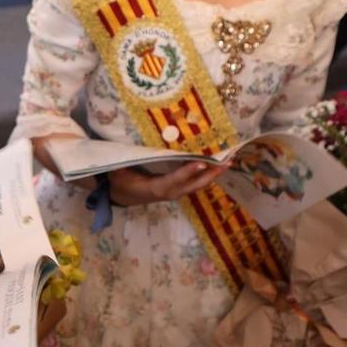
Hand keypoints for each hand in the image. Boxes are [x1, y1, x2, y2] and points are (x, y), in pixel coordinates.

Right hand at [108, 160, 226, 206]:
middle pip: (193, 185)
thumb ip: (123, 164)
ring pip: (197, 185)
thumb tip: (124, 151)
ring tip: (228, 162)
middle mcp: (169, 192)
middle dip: (210, 175)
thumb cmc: (121, 181)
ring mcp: (175, 192)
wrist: (123, 195)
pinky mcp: (177, 189)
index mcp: (155, 188)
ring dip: (212, 175)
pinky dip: (206, 174)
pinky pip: (194, 183)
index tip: (202, 163)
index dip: (187, 172)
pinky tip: (216, 166)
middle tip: (226, 163)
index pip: (174, 180)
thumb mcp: (119, 172)